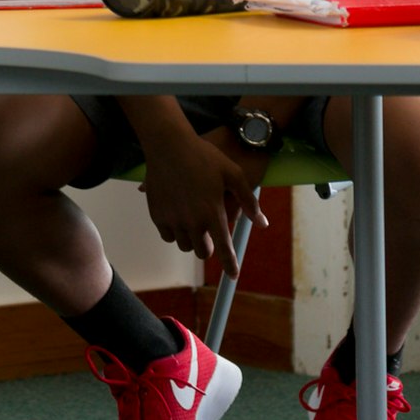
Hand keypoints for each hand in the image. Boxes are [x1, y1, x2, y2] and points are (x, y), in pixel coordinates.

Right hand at [136, 127, 265, 279]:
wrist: (169, 145)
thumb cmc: (205, 157)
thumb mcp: (233, 174)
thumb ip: (248, 201)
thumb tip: (263, 224)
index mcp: (212, 212)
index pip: (224, 248)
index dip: (230, 264)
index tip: (234, 275)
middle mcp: (192, 221)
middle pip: (202, 251)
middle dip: (209, 246)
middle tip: (210, 231)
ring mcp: (172, 219)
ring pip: (184, 245)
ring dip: (192, 238)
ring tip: (195, 221)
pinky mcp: (157, 215)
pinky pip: (168, 235)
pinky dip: (175, 231)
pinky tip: (179, 216)